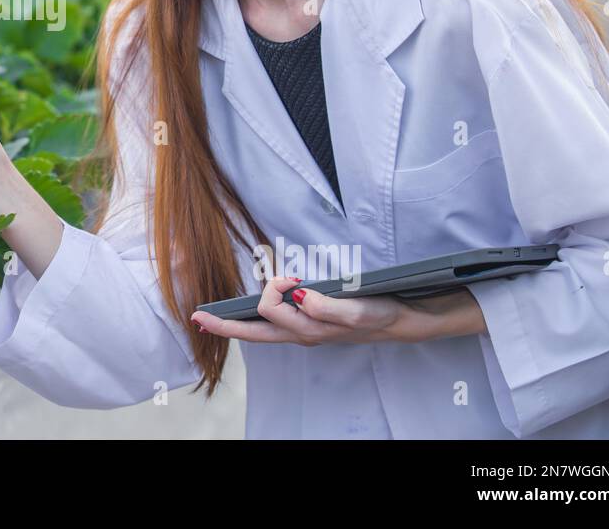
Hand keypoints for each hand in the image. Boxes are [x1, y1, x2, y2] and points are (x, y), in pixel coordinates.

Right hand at [189, 276, 481, 345]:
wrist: (409, 318)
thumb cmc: (371, 308)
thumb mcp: (337, 307)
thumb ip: (316, 303)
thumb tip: (289, 298)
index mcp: (299, 329)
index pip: (255, 330)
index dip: (226, 326)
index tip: (199, 318)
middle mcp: (307, 332)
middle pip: (263, 326)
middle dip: (235, 321)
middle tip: (220, 308)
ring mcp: (323, 328)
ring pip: (284, 315)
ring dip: (277, 294)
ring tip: (291, 277)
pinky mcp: (345, 320)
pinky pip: (319, 310)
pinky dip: (310, 300)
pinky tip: (304, 290)